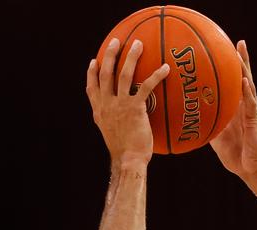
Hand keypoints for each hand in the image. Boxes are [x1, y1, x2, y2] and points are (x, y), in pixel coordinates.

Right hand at [86, 38, 170, 167]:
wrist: (128, 159)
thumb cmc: (123, 151)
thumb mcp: (111, 133)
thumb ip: (112, 120)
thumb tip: (119, 117)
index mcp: (99, 111)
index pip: (91, 88)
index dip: (92, 73)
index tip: (94, 61)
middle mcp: (106, 105)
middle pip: (105, 73)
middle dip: (110, 55)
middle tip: (117, 42)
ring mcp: (119, 105)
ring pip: (123, 74)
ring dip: (131, 56)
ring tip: (138, 44)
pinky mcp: (135, 108)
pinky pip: (146, 86)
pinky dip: (156, 75)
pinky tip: (165, 68)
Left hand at [210, 40, 256, 186]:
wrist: (251, 169)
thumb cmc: (236, 155)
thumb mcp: (217, 138)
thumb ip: (207, 126)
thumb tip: (188, 122)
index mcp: (238, 109)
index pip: (236, 84)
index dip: (233, 69)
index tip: (227, 51)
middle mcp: (246, 107)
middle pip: (245, 78)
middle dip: (242, 61)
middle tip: (239, 42)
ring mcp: (252, 112)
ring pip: (249, 86)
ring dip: (245, 69)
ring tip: (240, 54)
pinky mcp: (255, 121)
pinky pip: (251, 104)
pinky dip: (247, 91)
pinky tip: (243, 81)